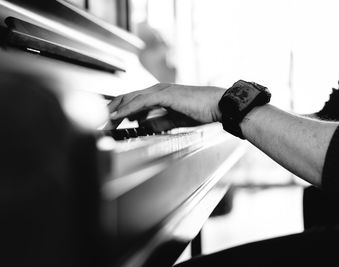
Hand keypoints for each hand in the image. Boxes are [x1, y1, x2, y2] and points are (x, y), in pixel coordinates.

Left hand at [108, 83, 225, 123]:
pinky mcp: (165, 95)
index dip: (117, 111)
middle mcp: (156, 90)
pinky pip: (141, 101)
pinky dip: (127, 109)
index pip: (132, 101)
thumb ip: (158, 121)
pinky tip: (118, 116)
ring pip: (130, 98)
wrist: (217, 105)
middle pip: (126, 97)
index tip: (108, 123)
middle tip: (99, 123)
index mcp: (158, 95)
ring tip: (103, 121)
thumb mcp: (173, 119)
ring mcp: (160, 90)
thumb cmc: (200, 111)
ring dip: (115, 110)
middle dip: (110, 110)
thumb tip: (143, 125)